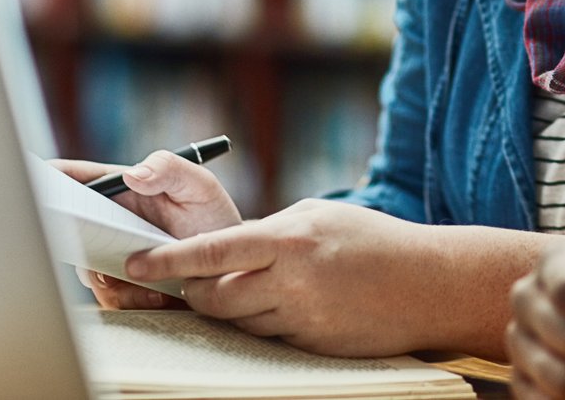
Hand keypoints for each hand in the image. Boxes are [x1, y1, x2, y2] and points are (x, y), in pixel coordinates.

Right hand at [51, 152, 242, 309]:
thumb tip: (131, 173)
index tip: (35, 187)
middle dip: (68, 238)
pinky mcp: (118, 287)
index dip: (46, 180)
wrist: (231, 263)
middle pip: (65, 228)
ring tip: (149, 278)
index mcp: (118, 188)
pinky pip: (108, 297)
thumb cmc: (212, 217)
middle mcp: (106, 221)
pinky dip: (129, 297)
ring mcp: (108, 255)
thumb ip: (170, 170)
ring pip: (84, 268)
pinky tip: (158, 294)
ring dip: (108, 275)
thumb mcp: (199, 186)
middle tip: (97, 247)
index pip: (73, 178)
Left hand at [123, 199, 543, 357]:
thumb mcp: (319, 218)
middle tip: (199, 282)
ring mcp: (302, 317)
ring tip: (263, 290)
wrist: (429, 283)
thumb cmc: (374, 241)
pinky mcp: (311, 346)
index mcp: (291, 238)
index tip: (135, 262)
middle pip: (214, 297)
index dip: (168, 260)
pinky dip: (266, 325)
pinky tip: (291, 308)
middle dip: (199, 292)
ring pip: (237, 323)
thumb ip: (270, 232)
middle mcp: (292, 280)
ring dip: (235, 309)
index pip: (213, 251)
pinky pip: (268, 339)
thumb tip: (224, 248)